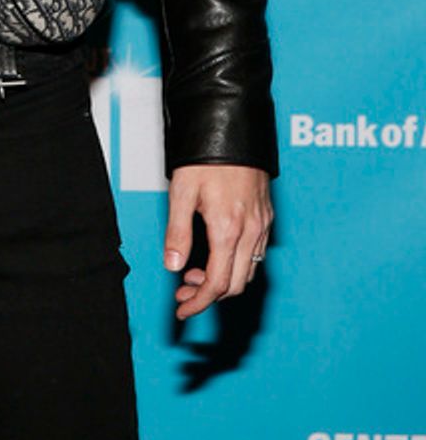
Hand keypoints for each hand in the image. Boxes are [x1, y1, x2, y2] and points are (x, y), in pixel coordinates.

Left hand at [163, 164, 272, 320]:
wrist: (234, 130)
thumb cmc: (205, 158)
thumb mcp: (182, 192)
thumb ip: (177, 231)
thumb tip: (172, 266)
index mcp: (227, 229)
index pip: (216, 283)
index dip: (199, 303)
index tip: (183, 309)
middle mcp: (250, 231)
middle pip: (235, 285)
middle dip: (208, 296)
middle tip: (183, 292)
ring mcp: (262, 225)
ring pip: (248, 271)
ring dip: (223, 281)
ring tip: (194, 272)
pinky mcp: (266, 216)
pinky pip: (256, 254)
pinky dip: (236, 264)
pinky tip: (216, 253)